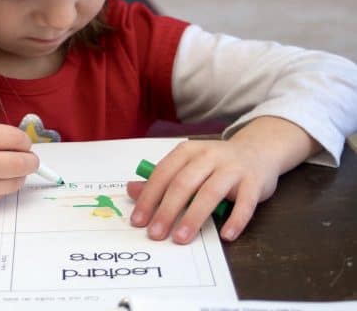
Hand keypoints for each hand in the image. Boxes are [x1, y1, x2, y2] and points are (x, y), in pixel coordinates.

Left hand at [126, 117, 319, 243]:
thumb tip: (131, 190)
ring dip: (194, 217)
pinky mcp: (255, 182)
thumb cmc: (215, 164)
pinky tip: (225, 235)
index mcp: (187, 151)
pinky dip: (236, 219)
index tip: (138, 221)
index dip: (148, 198)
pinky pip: (245, 202)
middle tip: (155, 234)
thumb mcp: (187, 166)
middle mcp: (209, 156)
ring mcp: (233, 168)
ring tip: (181, 238)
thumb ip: (161, 180)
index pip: (163, 174)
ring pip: (210, 193)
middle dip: (166, 210)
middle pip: (183, 184)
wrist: (258, 151)